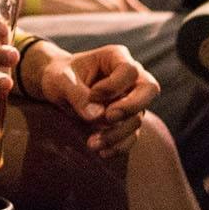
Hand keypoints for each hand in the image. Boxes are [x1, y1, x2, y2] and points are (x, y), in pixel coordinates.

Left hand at [26, 42, 158, 156]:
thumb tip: (97, 117)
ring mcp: (131, 99)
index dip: (113, 86)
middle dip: (131, 107)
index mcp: (115, 57)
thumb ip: (76, 93)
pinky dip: (118, 146)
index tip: (92, 94)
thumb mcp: (60, 80)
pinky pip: (131, 136)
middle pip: (150, 89)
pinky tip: (102, 152)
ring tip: (91, 143)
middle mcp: (130, 77)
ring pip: (138, 117)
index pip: (129, 70)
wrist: (58, 88)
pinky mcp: (126, 120)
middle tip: (108, 117)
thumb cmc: (60, 76)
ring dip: (117, 133)